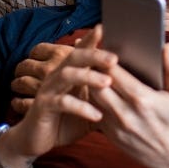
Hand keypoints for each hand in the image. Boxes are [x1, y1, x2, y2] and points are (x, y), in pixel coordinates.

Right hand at [4, 38, 115, 163]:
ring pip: (68, 75)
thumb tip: (133, 91)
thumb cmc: (66, 121)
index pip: (81, 51)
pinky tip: (97, 115)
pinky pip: (62, 102)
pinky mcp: (43, 106)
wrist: (36, 140)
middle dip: (94, 55)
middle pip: (74, 57)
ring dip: (88, 77)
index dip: (91, 39)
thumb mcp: (89, 108)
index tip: (105, 28)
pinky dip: (81, 107)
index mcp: (69, 73)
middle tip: (114, 58)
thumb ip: (105, 98)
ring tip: (107, 82)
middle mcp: (57, 77)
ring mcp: (49, 90)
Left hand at [92, 42, 168, 167]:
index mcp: (143, 100)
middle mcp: (125, 114)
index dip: (107, 58)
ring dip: (91, 82)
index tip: (106, 45)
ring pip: (92, 97)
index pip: (114, 72)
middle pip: (97, 83)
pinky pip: (94, 111)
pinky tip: (97, 88)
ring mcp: (115, 126)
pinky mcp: (109, 135)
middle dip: (95, 68)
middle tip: (95, 54)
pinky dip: (93, 98)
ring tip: (94, 68)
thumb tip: (166, 47)